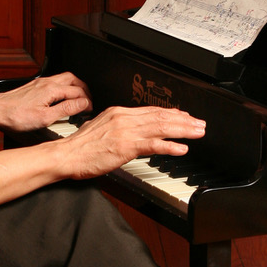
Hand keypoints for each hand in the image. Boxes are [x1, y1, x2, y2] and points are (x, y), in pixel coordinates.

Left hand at [0, 71, 91, 132]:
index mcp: (51, 90)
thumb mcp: (45, 118)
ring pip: (63, 78)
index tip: (89, 109)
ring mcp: (39, 82)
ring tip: (78, 96)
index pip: (77, 92)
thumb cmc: (16, 116)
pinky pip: (54, 80)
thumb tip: (82, 104)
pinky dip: (63, 86)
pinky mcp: (34, 85)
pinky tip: (61, 95)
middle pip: (73, 79)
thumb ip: (66, 109)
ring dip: (74, 86)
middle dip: (84, 89)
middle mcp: (46, 82)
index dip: (87, 101)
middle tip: (88, 100)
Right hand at [60, 105, 205, 179]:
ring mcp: (126, 132)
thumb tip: (133, 129)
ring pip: (161, 128)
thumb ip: (118, 126)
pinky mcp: (125, 147)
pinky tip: (182, 148)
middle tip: (200, 124)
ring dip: (183, 130)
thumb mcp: (101, 128)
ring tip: (198, 133)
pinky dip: (170, 146)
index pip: (151, 110)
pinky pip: (153, 145)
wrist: (66, 155)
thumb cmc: (80, 147)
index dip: (171, 113)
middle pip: (161, 116)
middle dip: (184, 120)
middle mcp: (124, 118)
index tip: (184, 117)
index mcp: (118, 112)